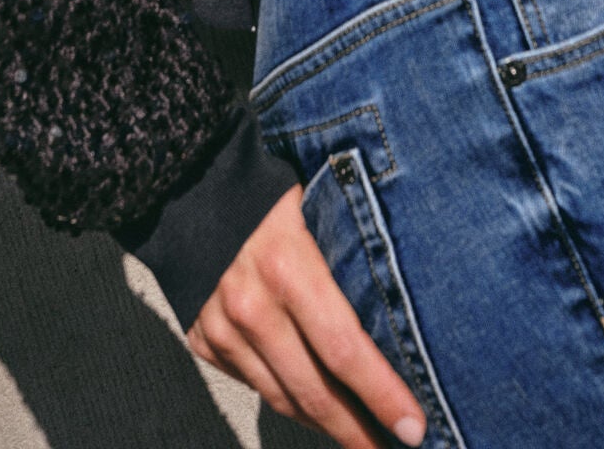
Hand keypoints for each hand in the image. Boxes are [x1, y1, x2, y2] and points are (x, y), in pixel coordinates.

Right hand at [188, 183, 427, 445]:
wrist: (189, 180)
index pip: (344, 349)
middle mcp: (251, 307)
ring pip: (283, 399)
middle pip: (315, 391)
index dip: (382, 394)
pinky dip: (288, 400)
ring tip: (361, 436)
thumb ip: (350, 251)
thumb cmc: (271, 187)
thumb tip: (406, 306)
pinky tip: (315, 407)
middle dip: (359, 431)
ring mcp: (223, 329)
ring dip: (325, 425)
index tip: (414, 428)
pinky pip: (254, 385)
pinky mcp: (204, 340)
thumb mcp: (316, 203)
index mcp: (287, 266)